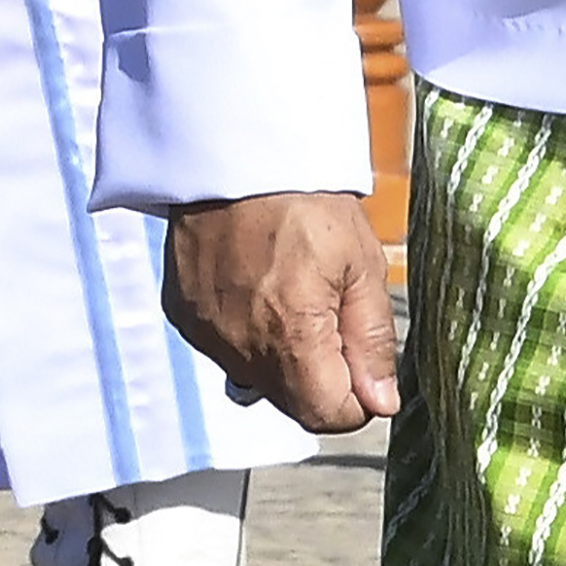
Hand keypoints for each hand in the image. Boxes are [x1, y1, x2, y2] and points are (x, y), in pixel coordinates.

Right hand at [166, 190, 400, 432]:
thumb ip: (371, 339)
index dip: (356, 396)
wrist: (233, 151)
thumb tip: (381, 402)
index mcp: (291, 336)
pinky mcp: (183, 316)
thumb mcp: (361, 263)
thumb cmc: (305, 199)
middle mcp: (241, 347)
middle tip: (328, 312)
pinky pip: (225, 349)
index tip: (360, 356)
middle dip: (320, 375)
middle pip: (293, 401)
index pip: (329, 415)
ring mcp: (206, 334)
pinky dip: (245, 332)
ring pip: (258, 378)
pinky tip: (255, 285)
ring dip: (281, 354)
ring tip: (288, 291)